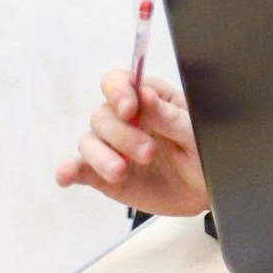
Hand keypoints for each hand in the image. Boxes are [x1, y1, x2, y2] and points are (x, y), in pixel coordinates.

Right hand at [54, 70, 208, 216]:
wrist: (207, 191)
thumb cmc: (205, 153)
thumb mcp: (195, 133)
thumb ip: (169, 116)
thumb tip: (143, 93)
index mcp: (148, 99)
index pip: (118, 82)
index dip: (118, 91)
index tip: (128, 109)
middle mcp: (125, 121)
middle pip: (102, 116)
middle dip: (122, 135)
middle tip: (149, 153)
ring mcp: (113, 148)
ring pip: (89, 142)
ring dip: (101, 156)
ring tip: (121, 171)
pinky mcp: (104, 174)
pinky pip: (80, 169)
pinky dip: (69, 171)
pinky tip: (66, 176)